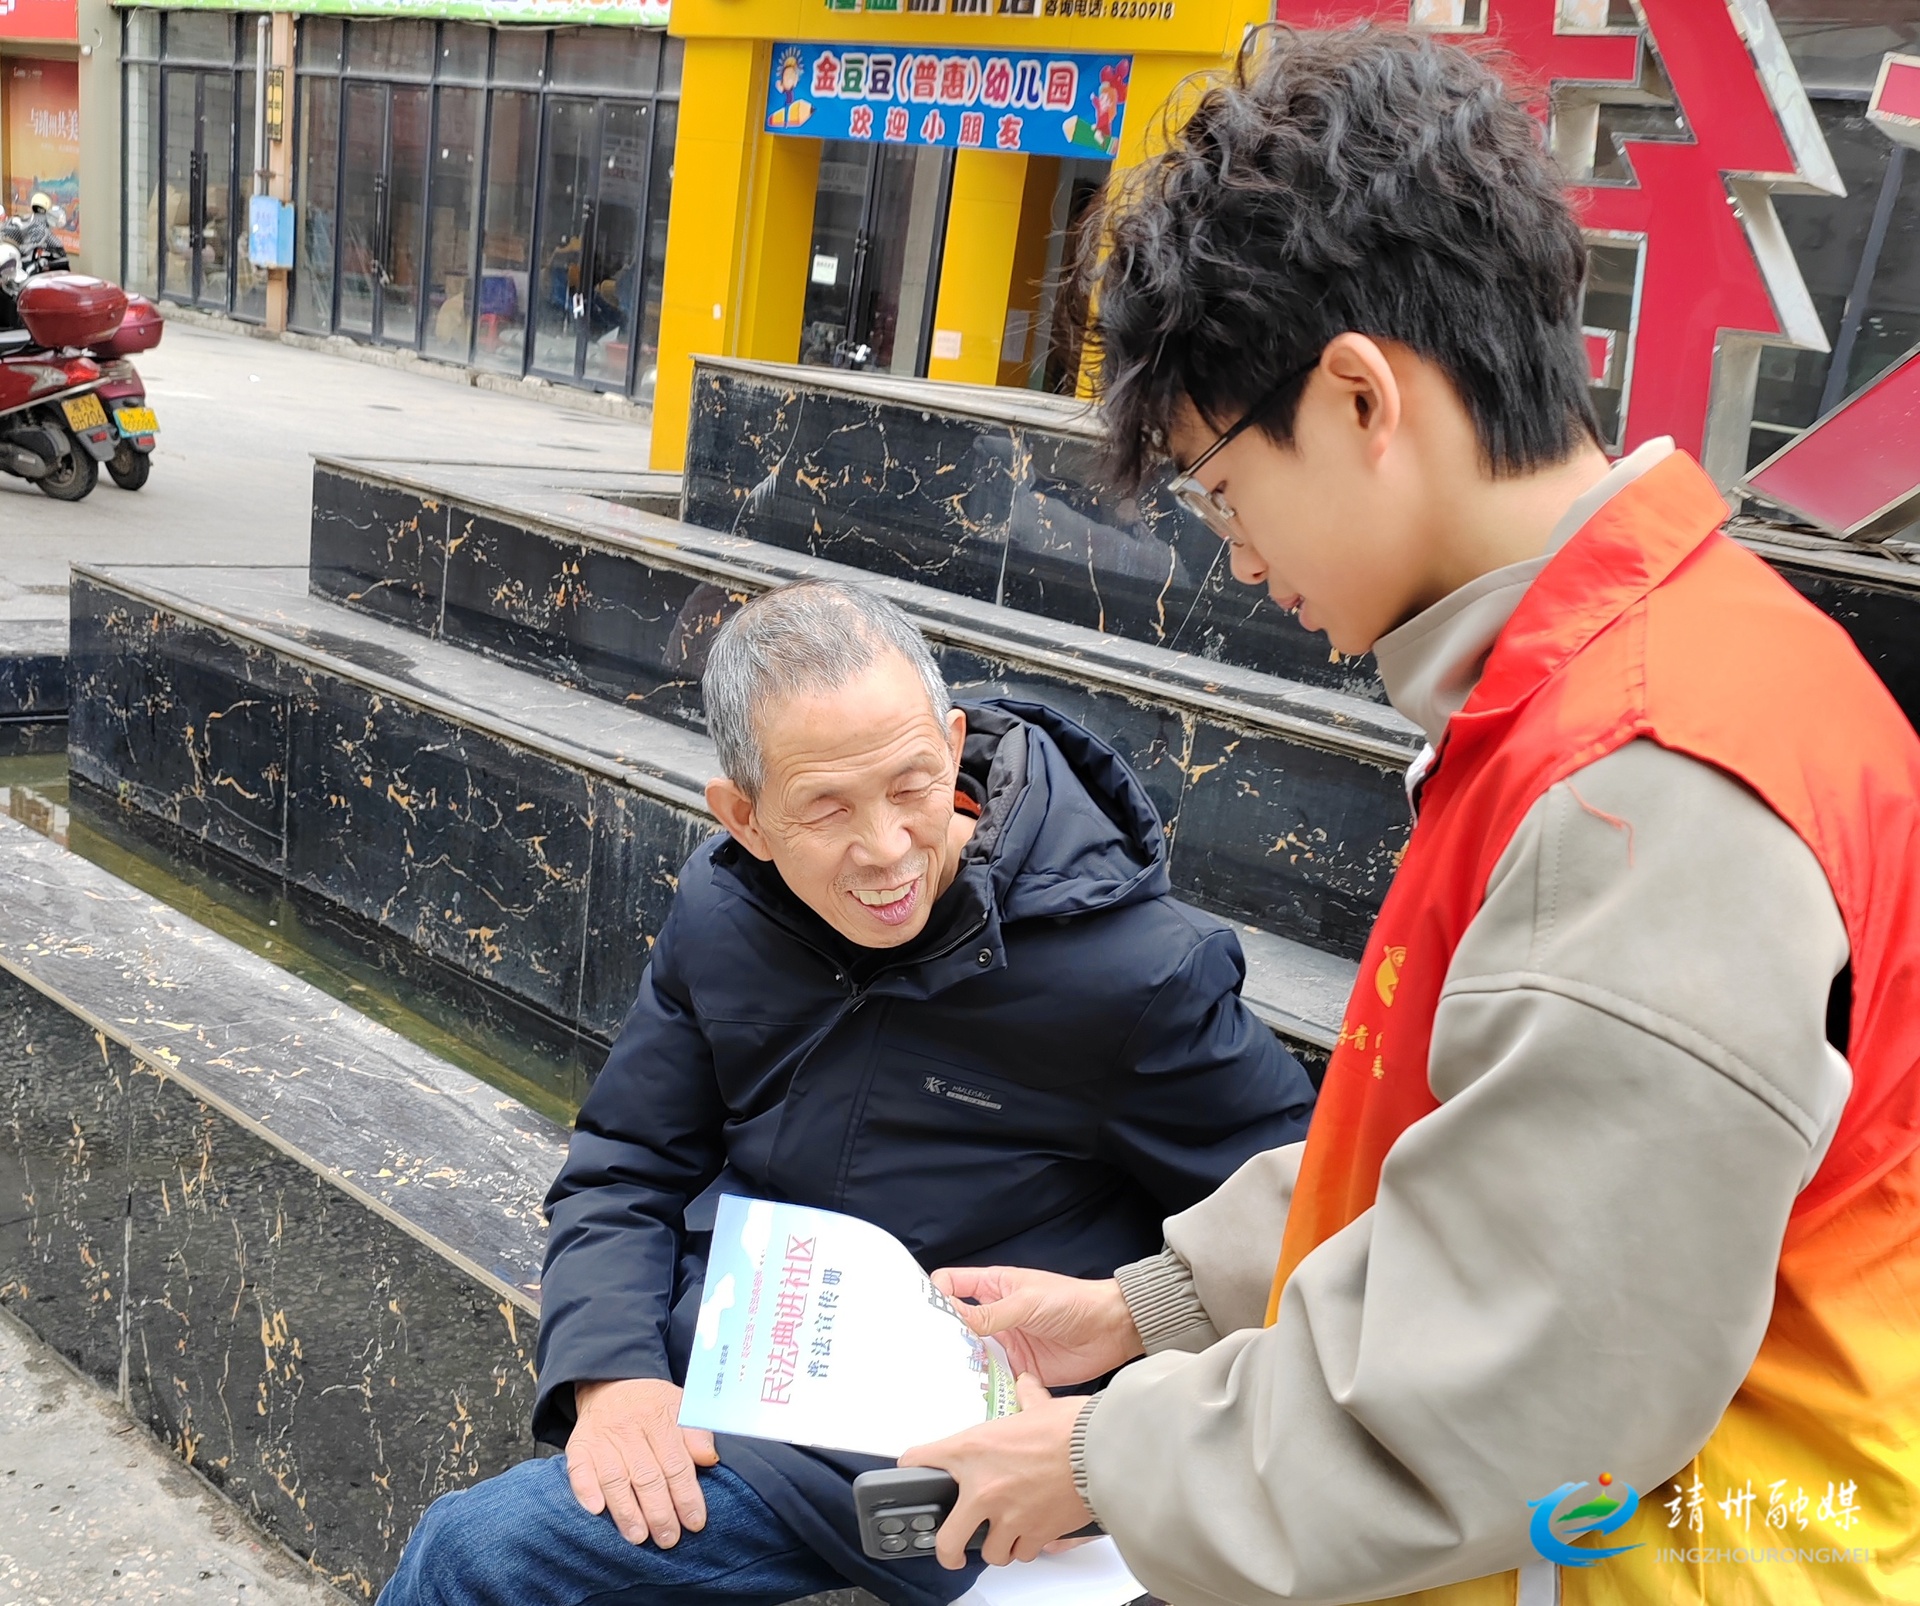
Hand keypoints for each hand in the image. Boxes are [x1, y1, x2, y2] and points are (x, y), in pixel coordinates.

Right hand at [565, 1378, 719, 1546]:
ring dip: (626, 1511)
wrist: (612, 1382)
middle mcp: (630, 1429)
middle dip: (660, 1513)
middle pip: (647, 1476)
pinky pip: (579, 1470)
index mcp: (660, 1420)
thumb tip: (709, 1458)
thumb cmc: (652, 1403)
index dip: (686, 1496)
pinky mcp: (579, 1446)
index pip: (676, 1464)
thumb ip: (697, 1434)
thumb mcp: (682, 1406)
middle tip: (669, 1539)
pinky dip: (586, 1490)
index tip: (695, 1522)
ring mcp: (603, 1439)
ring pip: (615, 1479)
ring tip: (639, 1536)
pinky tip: (596, 1509)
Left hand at [900, 1375, 1093, 1567]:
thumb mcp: (1038, 1404)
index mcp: (973, 1449)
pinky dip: (1026, 1547)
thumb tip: (1028, 1384)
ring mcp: (1008, 1516)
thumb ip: (1027, 1397)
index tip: (910, 1470)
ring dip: (996, 1544)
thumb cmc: (1071, 1427)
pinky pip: (1023, 1553)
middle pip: (946, 1539)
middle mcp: (983, 1488)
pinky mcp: (1035, 1534)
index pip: (922, 1460)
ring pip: (990, 1552)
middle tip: (950, 1549)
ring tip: (1001, 1536)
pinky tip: (1030, 1535)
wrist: (1101, 1448)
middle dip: (946, 1549)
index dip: (911, 1466)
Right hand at [934, 1266, 1143, 1385]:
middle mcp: (995, 1316)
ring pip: (971, 1355)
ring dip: (961, 1365)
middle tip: (925, 1353)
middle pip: (956, 1325)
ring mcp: (1006, 1344)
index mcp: (994, 1288)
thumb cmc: (1074, 1301)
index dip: (935, 1296)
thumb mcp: (1028, 1301)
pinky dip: (983, 1388)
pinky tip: (973, 1395)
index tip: (922, 1314)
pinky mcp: (1019, 1369)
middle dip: (942, 1337)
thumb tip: (954, 1319)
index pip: (952, 1286)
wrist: (1111, 1330)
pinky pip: (993, 1380)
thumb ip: (991, 1314)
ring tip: (945, 1377)